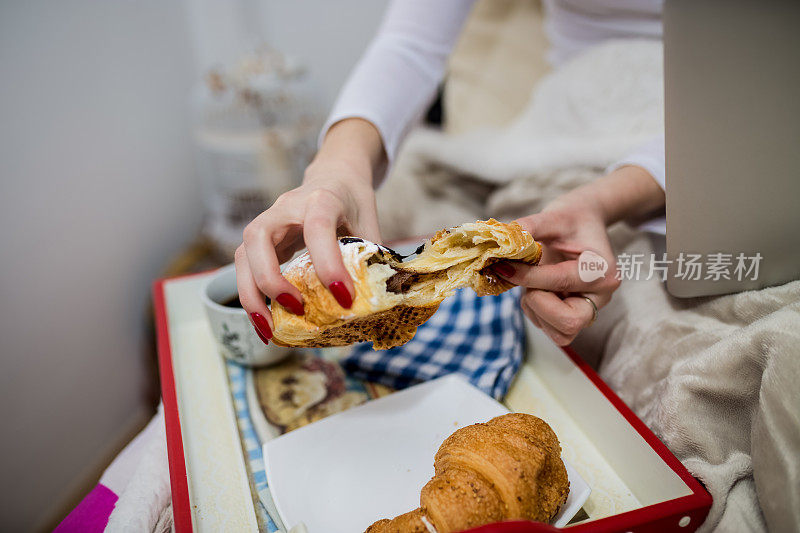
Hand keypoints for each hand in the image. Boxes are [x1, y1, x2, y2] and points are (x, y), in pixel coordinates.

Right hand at [235, 119, 384, 342]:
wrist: (334, 176)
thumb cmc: (353, 201)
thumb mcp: (369, 223)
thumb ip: (370, 257)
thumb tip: (374, 303)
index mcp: (322, 198)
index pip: (318, 227)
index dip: (329, 264)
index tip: (344, 297)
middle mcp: (286, 207)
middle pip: (258, 238)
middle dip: (270, 280)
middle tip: (296, 310)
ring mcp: (268, 221)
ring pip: (242, 255)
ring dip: (251, 295)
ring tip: (269, 329)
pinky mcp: (260, 240)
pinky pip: (245, 268)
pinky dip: (252, 298)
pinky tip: (265, 322)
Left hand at [491, 196, 619, 345]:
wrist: (584, 223)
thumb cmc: (570, 219)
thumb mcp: (551, 217)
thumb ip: (528, 228)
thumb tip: (500, 239)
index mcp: (601, 270)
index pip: (560, 281)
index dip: (527, 276)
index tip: (503, 266)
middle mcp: (599, 296)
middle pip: (569, 322)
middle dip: (538, 303)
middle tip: (526, 280)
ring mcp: (588, 309)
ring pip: (560, 333)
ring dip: (535, 310)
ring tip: (531, 282)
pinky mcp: (574, 316)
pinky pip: (552, 331)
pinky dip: (535, 313)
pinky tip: (534, 289)